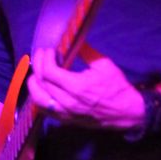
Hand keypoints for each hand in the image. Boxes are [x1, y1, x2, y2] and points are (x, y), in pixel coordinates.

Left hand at [27, 46, 144, 130]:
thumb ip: (85, 51)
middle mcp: (68, 102)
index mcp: (77, 87)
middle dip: (38, 66)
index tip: (49, 50)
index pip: (49, 71)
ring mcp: (65, 113)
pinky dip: (39, 98)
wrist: (126, 112)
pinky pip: (44, 110)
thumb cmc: (117, 87)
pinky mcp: (66, 120)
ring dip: (34, 84)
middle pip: (41, 83)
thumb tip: (71, 39)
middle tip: (42, 56)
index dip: (45, 58)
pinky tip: (41, 89)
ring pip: (38, 99)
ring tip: (37, 72)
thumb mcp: (104, 64)